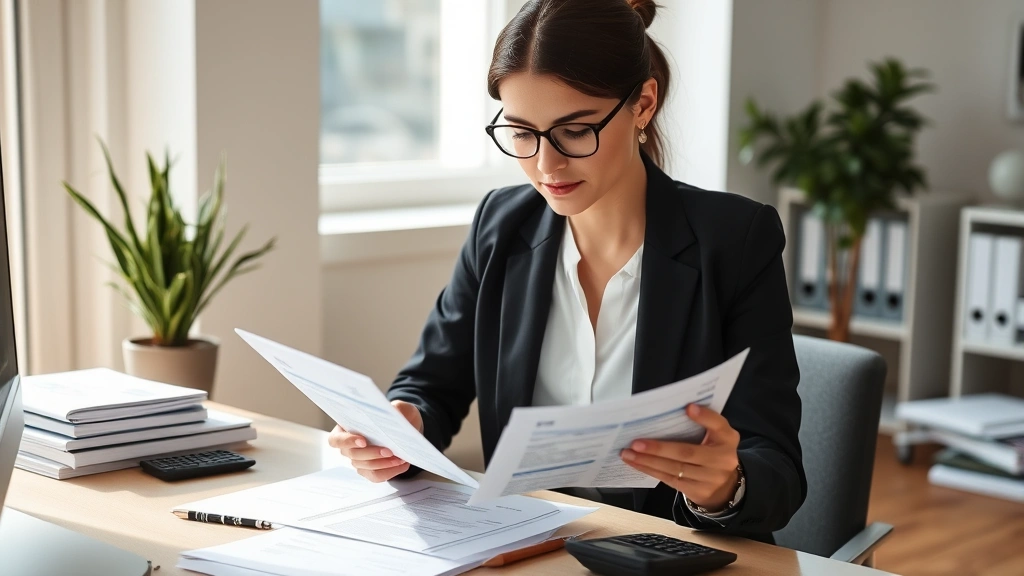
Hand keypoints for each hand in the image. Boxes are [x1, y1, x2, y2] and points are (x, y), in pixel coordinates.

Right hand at [327, 399, 423, 482]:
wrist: (408, 428)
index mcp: (347, 427)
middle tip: (389, 451)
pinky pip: (376, 476)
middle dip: (371, 454)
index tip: (363, 441)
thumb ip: (396, 409)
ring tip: (400, 458)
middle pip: (353, 454)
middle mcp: (349, 446)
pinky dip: (390, 472)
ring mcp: (358, 460)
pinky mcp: (369, 471)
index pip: (336, 439)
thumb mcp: (399, 407)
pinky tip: (402, 465)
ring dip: (383, 464)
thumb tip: (395, 416)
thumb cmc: (398, 415)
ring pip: (365, 467)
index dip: (347, 441)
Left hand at [620, 404, 740, 510]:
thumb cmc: (713, 450)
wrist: (725, 486)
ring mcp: (711, 478)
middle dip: (659, 448)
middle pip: (687, 452)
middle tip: (636, 443)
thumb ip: (703, 422)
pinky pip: (670, 480)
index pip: (718, 425)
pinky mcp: (698, 491)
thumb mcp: (716, 434)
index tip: (688, 408)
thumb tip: (678, 409)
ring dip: (648, 461)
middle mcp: (723, 459)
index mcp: (728, 438)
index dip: (704, 417)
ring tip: (629, 454)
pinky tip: (637, 464)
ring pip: (675, 469)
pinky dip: (651, 470)